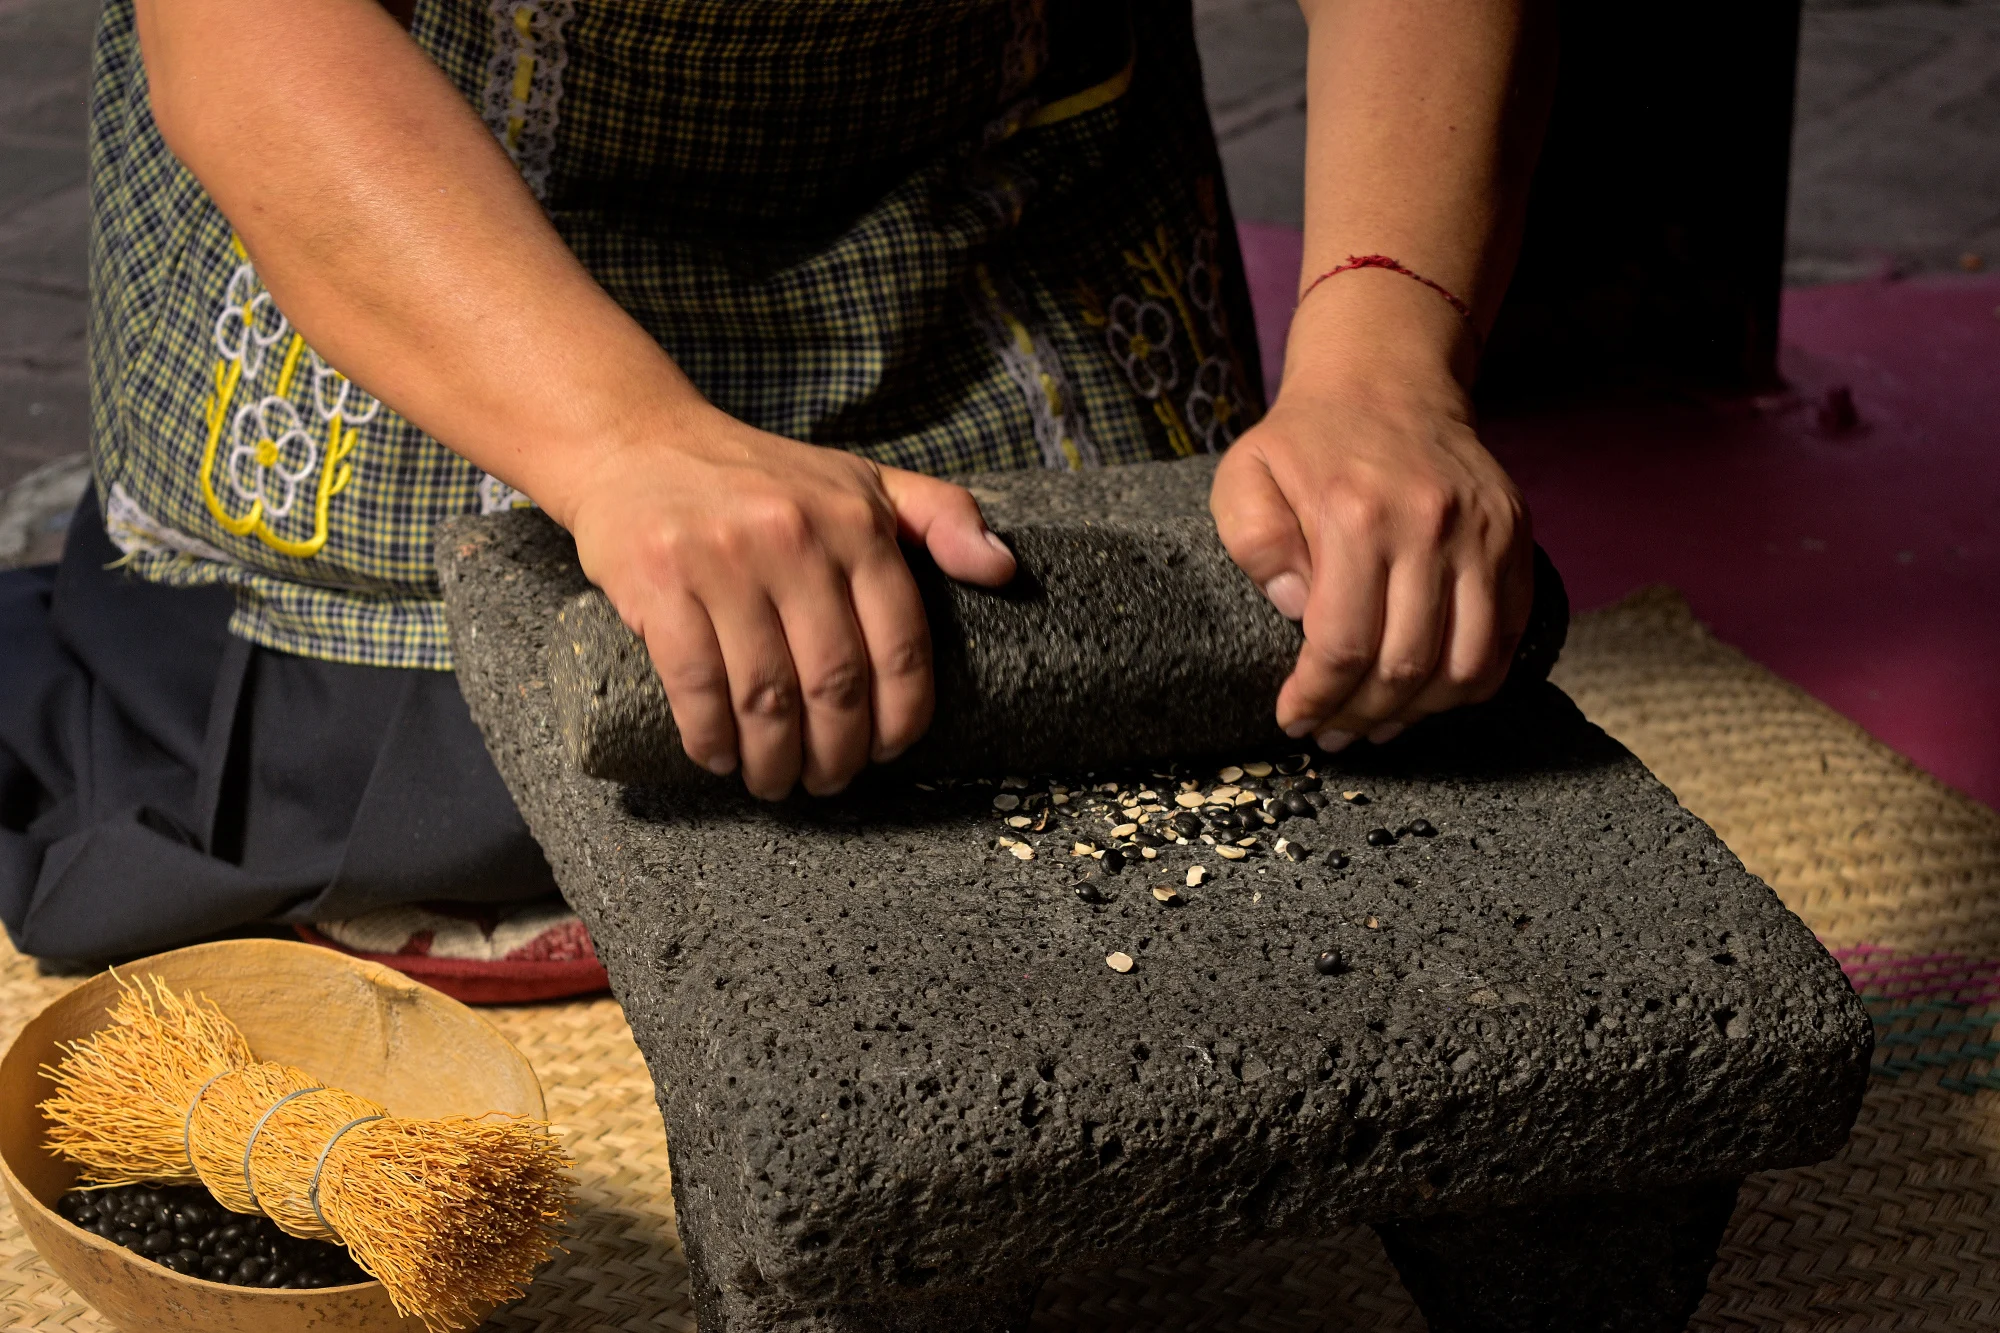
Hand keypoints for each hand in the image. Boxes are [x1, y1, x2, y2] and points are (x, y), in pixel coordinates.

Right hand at [562, 407, 1015, 798]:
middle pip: (835, 685)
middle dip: (835, 755)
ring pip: (766, 696)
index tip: (884, 752)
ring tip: (773, 781)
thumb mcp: (863, 481)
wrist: (638, 442)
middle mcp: (797, 539)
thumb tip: (1006, 571)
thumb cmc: (761, 477)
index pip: (901, 648)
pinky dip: (710, 736)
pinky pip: (696, 684)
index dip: (899, 719)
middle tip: (826, 781)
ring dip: (773, 760)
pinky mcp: (659, 581)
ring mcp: (724, 561)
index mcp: (857, 524)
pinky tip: (717, 755)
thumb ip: (942, 517)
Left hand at [1212, 302, 1531, 750]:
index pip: (1343, 644)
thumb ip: (1256, 545)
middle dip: (1362, 718)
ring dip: (1419, 714)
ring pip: (1466, 667)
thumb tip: (1299, 609)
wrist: (1386, 379)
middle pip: (1405, 667)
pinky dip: (1470, 683)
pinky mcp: (1515, 540)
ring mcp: (1483, 535)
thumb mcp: (1245, 477)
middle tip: (1334, 733)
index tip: (1296, 721)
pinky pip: (1507, 640)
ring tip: (1379, 723)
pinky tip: (1427, 693)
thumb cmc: (1306, 441)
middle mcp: (1429, 527)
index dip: (1317, 698)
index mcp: (1355, 515)